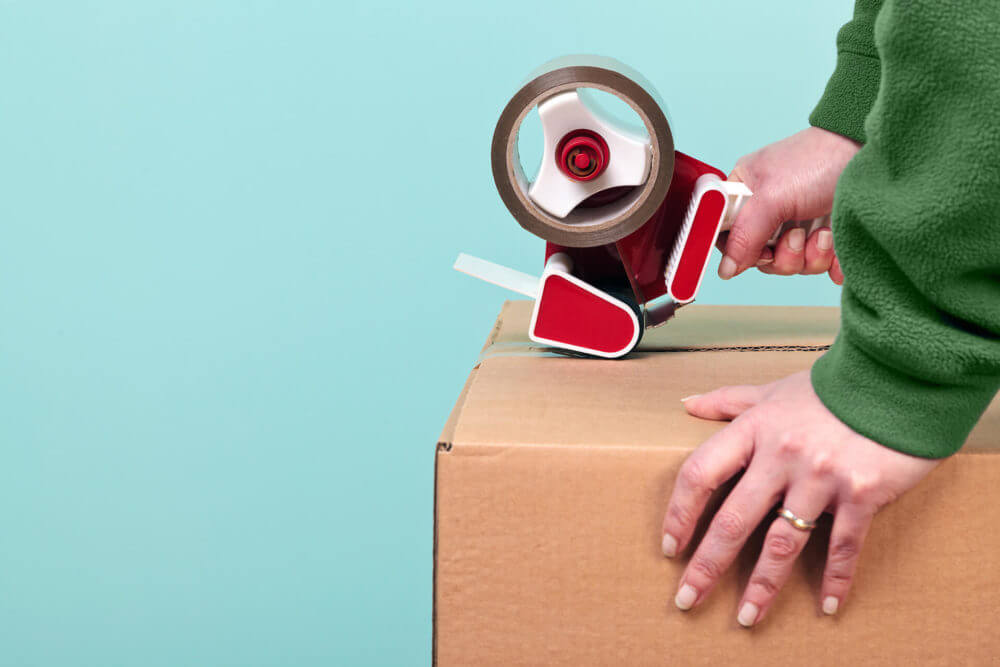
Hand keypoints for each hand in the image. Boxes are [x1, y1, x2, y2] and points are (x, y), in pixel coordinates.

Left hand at [660, 371, 938, 626]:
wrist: (898, 377)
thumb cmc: (832, 387)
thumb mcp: (774, 391)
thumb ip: (729, 401)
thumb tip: (687, 403)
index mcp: (754, 430)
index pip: (700, 475)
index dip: (680, 513)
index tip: (670, 545)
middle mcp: (781, 456)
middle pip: (733, 521)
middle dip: (707, 566)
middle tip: (688, 598)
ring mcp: (821, 477)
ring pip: (782, 543)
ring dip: (762, 586)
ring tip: (747, 617)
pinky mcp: (862, 493)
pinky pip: (844, 546)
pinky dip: (836, 578)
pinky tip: (827, 605)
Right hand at [719, 127, 860, 283]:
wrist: (871, 153)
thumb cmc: (819, 159)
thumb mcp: (771, 196)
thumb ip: (744, 235)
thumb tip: (726, 269)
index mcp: (748, 196)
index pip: (728, 237)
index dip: (741, 251)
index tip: (760, 250)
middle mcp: (771, 213)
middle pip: (763, 259)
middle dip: (785, 255)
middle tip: (798, 234)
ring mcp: (802, 227)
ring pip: (794, 266)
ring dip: (812, 256)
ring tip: (824, 232)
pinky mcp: (830, 239)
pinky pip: (825, 268)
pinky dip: (834, 262)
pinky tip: (838, 242)